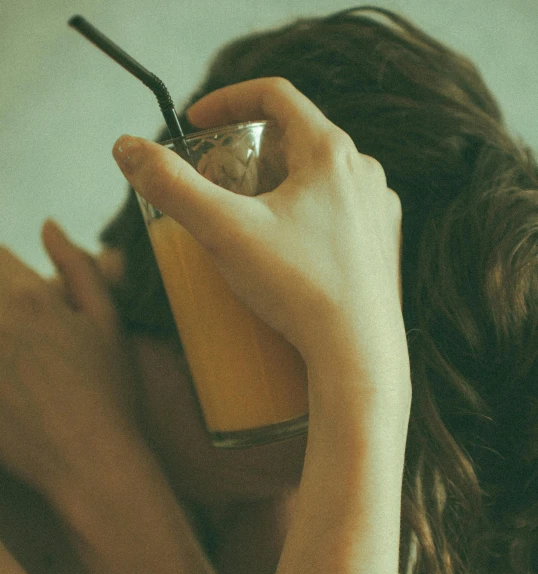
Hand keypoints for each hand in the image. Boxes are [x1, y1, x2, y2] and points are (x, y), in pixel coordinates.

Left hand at [0, 221, 142, 500]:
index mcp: (30, 297)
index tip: (16, 294)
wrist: (92, 462)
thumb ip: (78, 267)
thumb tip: (47, 224)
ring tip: (15, 359)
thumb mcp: (109, 322)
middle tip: (25, 341)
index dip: (1, 269)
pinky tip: (5, 381)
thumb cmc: (109, 393)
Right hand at [113, 77, 407, 386]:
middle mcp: (364, 174)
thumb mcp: (224, 232)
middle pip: (296, 139)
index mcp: (332, 154)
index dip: (227, 99)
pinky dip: (304, 217)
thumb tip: (127, 150)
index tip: (196, 122)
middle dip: (247, 152)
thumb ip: (171, 187)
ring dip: (277, 185)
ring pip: (318, 179)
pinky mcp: (381, 248)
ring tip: (246, 220)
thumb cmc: (300, 291)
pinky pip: (337, 214)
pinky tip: (285, 251)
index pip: (276, 94)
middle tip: (216, 182)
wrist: (358, 358)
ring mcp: (378, 212)